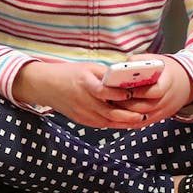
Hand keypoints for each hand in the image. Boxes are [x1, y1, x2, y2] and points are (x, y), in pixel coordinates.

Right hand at [14, 56, 192, 128]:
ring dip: (126, 122)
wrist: (44, 86)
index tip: (139, 92)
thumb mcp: (87, 67)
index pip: (109, 91)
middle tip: (147, 113)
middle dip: (131, 114)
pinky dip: (116, 124)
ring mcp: (83, 113)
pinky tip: (127, 122)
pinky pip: (102, 125)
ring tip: (141, 119)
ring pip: (109, 122)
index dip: (125, 94)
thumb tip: (128, 77)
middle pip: (112, 112)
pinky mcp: (82, 120)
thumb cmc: (68, 74)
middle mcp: (84, 101)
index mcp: (86, 84)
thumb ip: (107, 74)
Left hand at [103, 55, 192, 126]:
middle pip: (144, 107)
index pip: (155, 92)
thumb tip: (120, 65)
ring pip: (140, 117)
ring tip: (109, 104)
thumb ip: (140, 61)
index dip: (139, 91)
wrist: (185, 83)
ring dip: (123, 112)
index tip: (124, 87)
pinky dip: (126, 120)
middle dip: (126, 103)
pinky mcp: (156, 119)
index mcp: (169, 84)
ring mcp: (161, 112)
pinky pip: (139, 123)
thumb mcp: (156, 60)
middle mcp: (166, 101)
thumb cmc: (166, 69)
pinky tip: (114, 113)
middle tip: (109, 97)